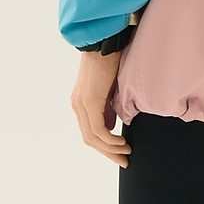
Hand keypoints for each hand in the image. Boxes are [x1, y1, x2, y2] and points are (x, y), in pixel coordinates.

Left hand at [70, 50, 131, 166]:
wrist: (104, 43)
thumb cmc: (110, 60)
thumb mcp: (109, 89)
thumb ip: (108, 107)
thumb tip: (112, 124)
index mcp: (81, 102)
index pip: (90, 131)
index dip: (104, 146)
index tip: (120, 152)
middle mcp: (77, 106)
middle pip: (90, 139)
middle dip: (108, 153)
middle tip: (123, 161)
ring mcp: (81, 105)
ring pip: (93, 138)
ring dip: (110, 149)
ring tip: (126, 152)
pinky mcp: (89, 102)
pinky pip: (98, 130)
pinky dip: (110, 140)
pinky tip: (121, 142)